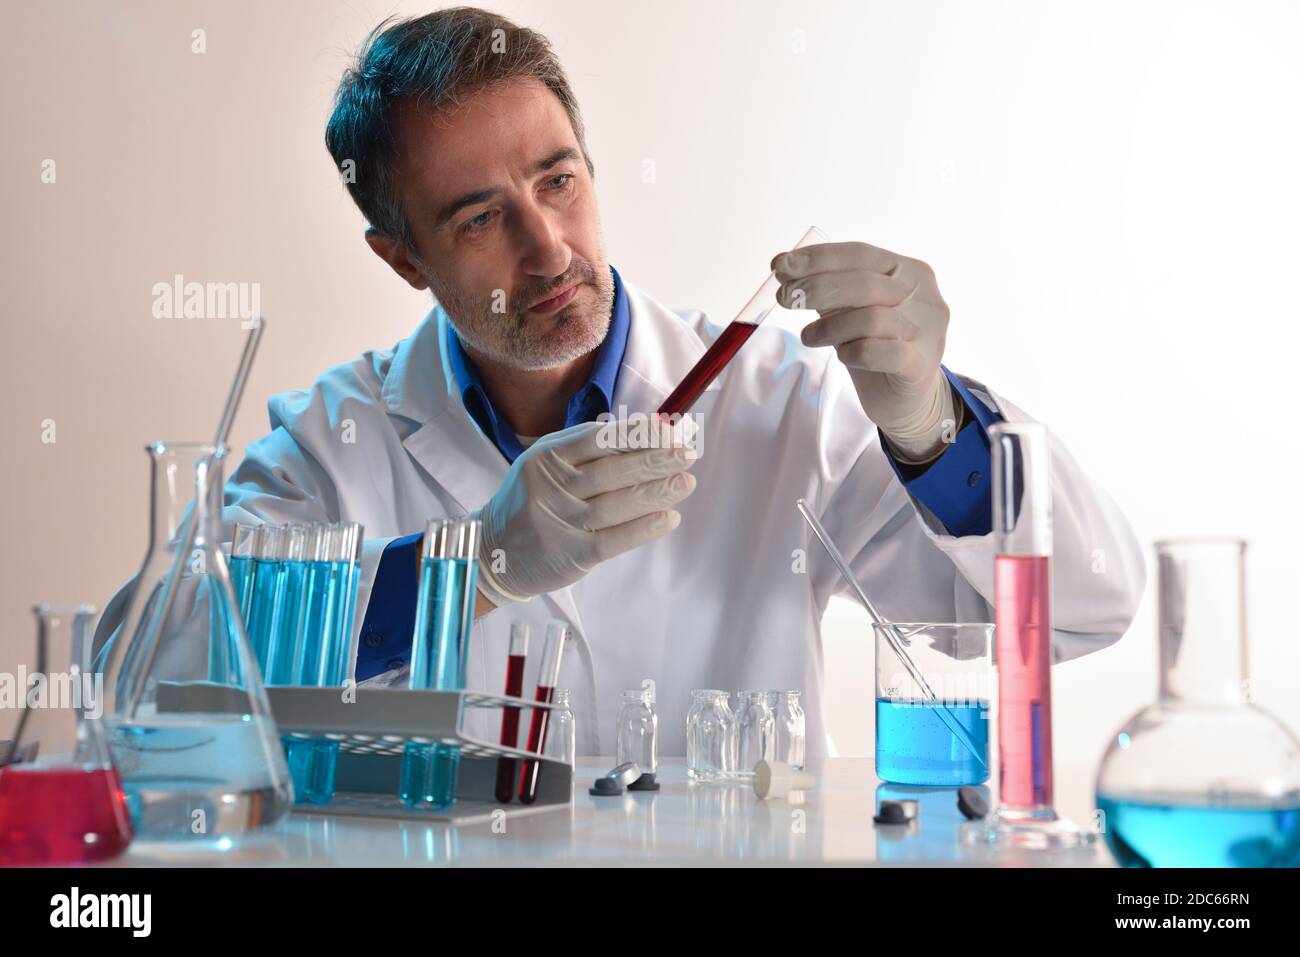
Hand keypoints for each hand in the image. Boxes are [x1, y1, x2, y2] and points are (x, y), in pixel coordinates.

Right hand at [474, 420, 696, 605]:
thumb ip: (589, 448)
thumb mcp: (548, 465)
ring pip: (618, 504)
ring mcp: (562, 522)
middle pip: (613, 470)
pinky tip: (668, 518)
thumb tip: (646, 432)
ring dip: (657, 492)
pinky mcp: (572, 554)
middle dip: (656, 460)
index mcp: (547, 457)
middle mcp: (552, 487)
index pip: (599, 439)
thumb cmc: (532, 500)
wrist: (494, 552)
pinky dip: (644, 528)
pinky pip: (615, 539)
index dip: (637, 434)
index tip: (668, 431)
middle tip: (687, 454)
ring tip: (686, 483)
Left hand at [772, 241, 953, 458]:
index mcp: (909, 272)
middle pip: (865, 282)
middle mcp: (925, 296)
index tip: (780, 265)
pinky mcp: (919, 365)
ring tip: (810, 337)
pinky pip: (878, 353)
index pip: (861, 253)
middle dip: (817, 288)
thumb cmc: (877, 347)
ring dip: (829, 327)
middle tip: (785, 299)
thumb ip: (827, 289)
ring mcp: (926, 331)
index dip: (818, 258)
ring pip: (871, 318)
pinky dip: (853, 353)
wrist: (907, 400)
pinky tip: (844, 356)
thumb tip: (784, 267)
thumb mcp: (851, 310)